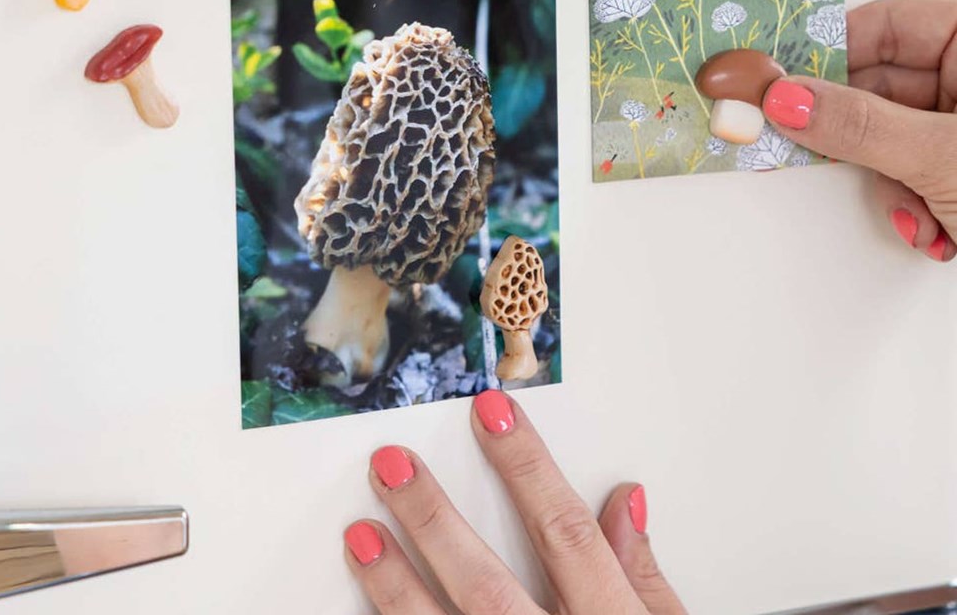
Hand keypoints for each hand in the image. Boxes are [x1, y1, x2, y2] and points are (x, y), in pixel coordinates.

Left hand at [343, 390, 686, 614]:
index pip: (563, 534)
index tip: (492, 413)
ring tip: (361, 534)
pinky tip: (367, 612)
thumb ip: (646, 580)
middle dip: (433, 520)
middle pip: (483, 584)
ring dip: (396, 588)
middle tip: (391, 466)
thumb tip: (626, 501)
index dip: (526, 468)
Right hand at [762, 0, 956, 261]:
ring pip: (889, 135)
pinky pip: (911, 169)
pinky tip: (937, 230)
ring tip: (917, 215)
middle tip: (803, 149)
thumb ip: (859, 125)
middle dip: (856, 136)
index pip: (887, 23)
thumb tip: (786, 99)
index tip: (778, 79)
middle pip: (879, 85)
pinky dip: (913, 203)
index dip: (827, 50)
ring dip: (888, 183)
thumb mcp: (946, 157)